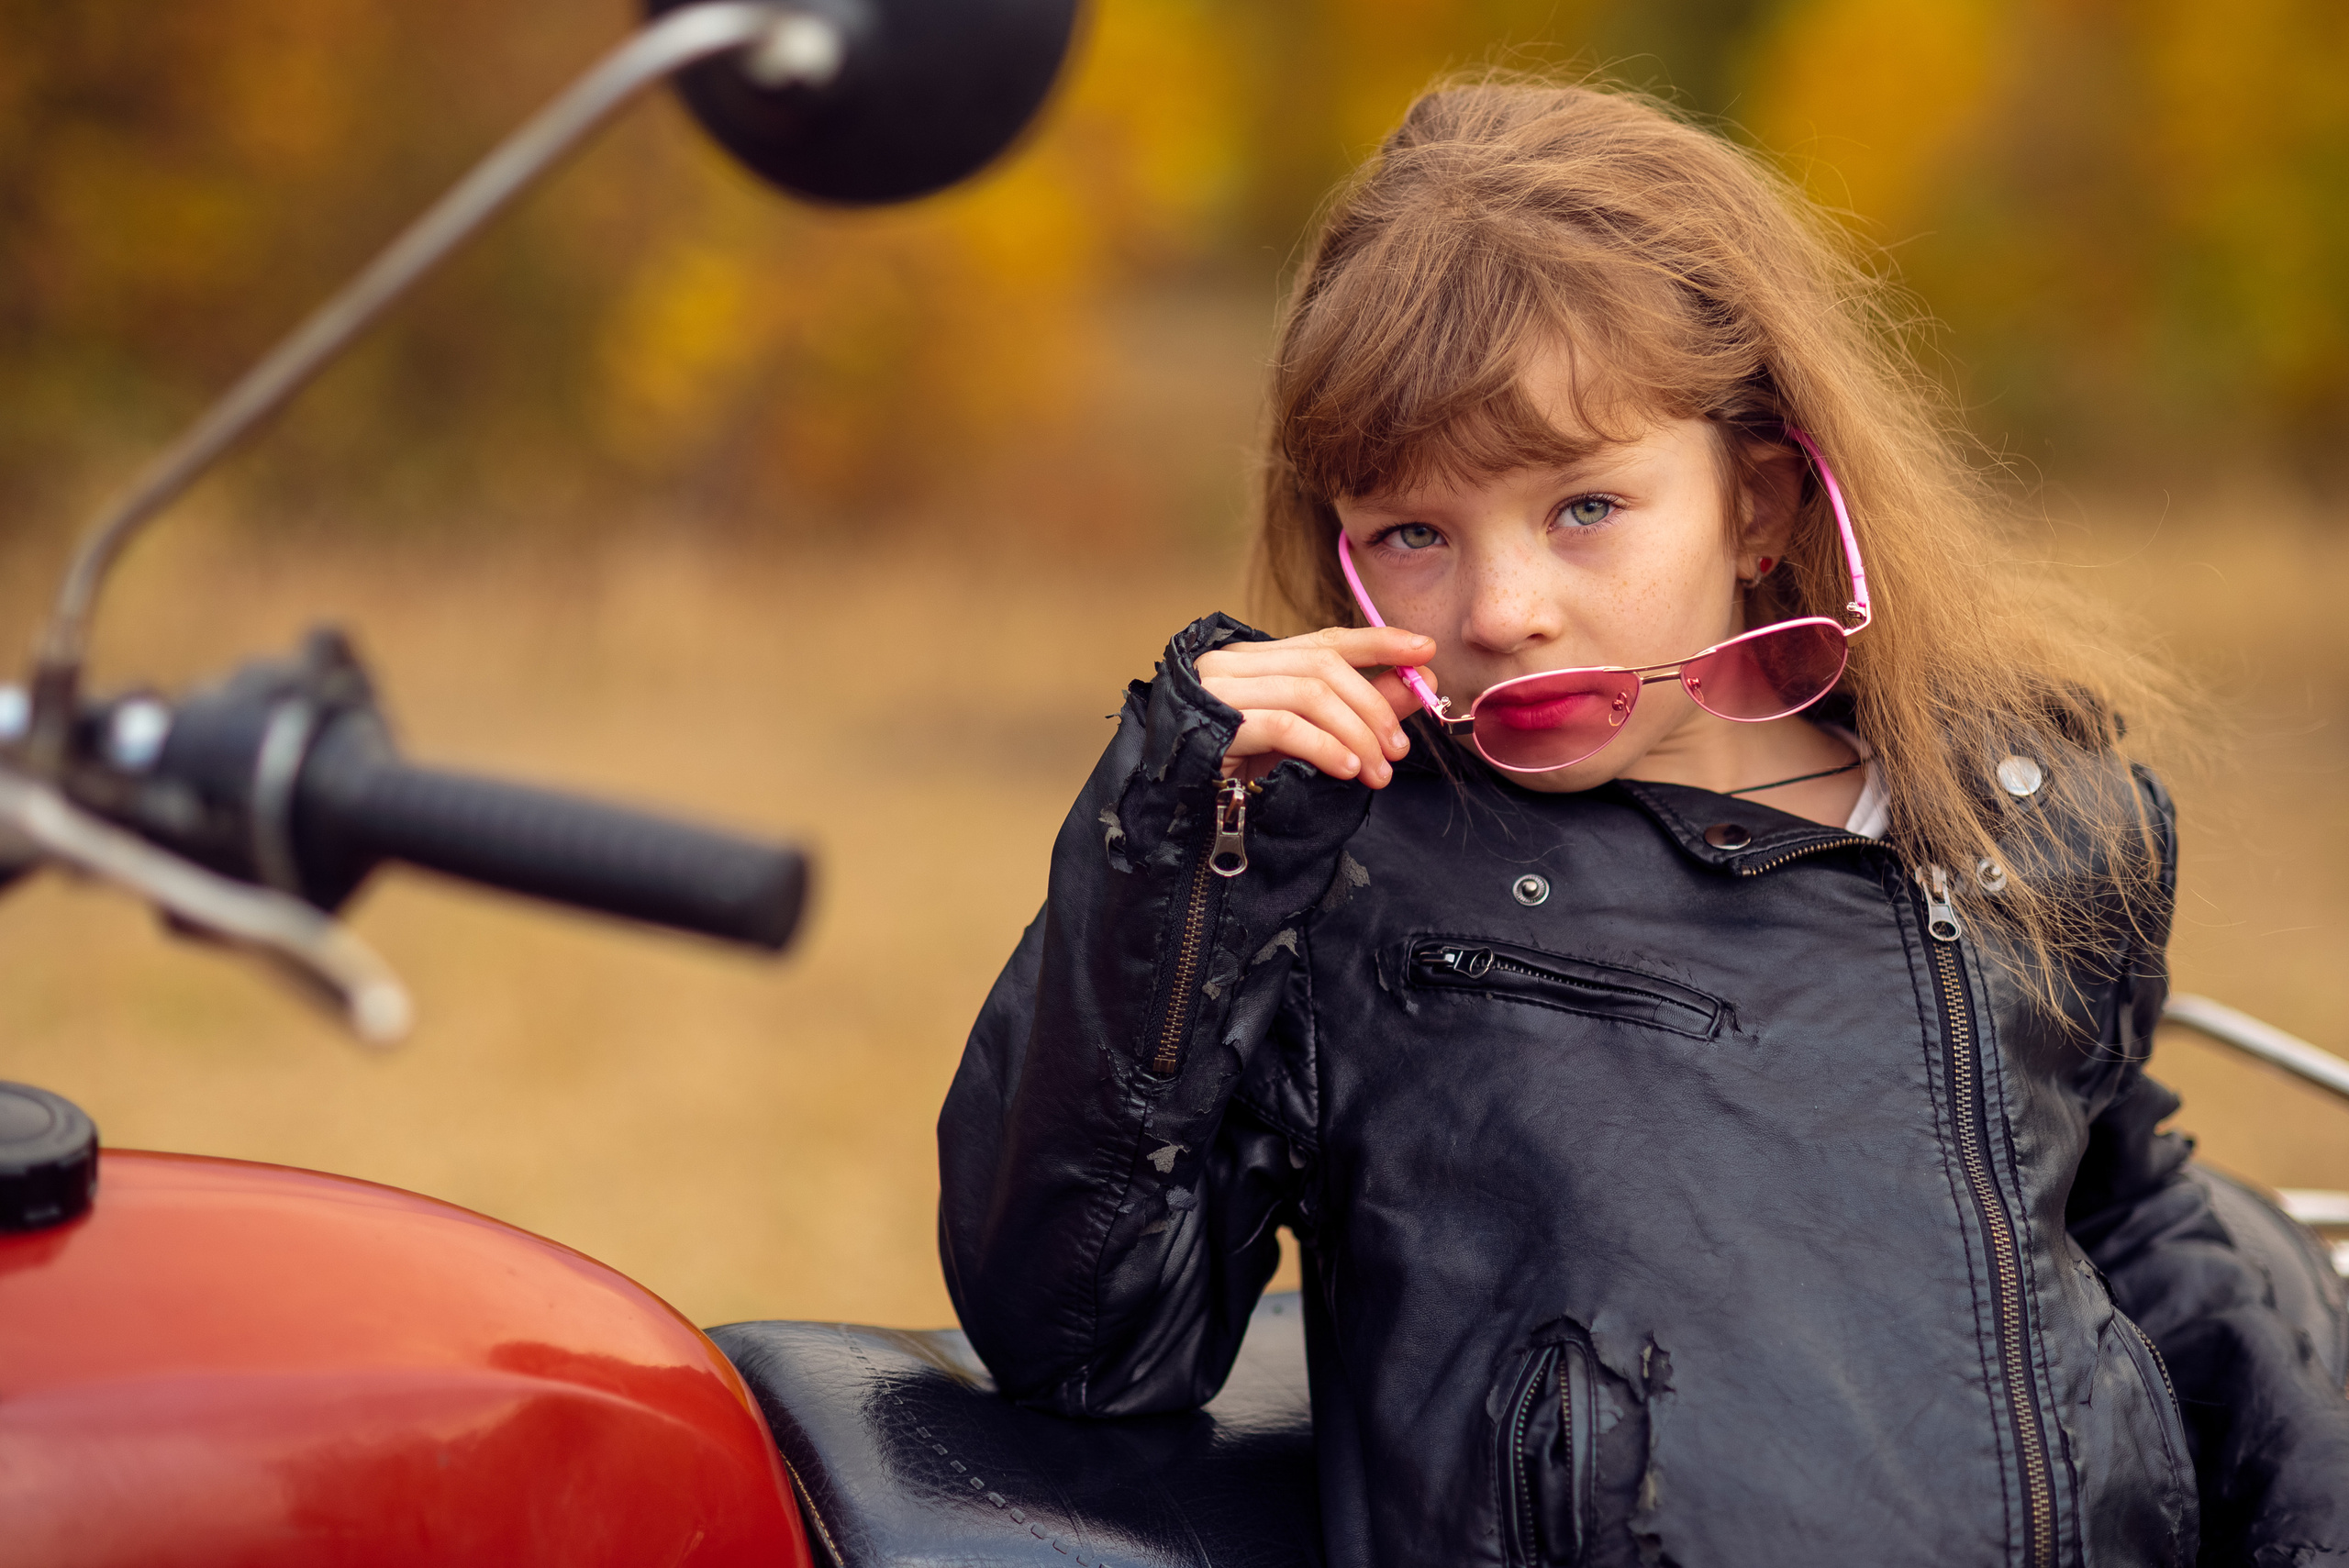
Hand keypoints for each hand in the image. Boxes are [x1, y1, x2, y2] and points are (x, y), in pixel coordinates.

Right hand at [1195, 627, 1437, 786]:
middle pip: (1324, 666)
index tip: (1424, 651)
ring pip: (1310, 694)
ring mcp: (1221, 689)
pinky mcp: (1217, 723)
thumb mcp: (1304, 736)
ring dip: (1357, 734)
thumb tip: (1417, 683)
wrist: (1174, 806)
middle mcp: (1235, 664)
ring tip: (1378, 772)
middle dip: (1374, 705)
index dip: (1378, 642)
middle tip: (1399, 749)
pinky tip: (1347, 768)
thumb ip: (1358, 707)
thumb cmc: (1237, 771)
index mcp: (1255, 659)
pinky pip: (1286, 727)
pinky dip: (1326, 747)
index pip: (1325, 640)